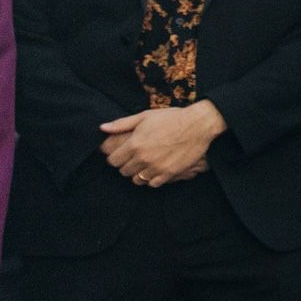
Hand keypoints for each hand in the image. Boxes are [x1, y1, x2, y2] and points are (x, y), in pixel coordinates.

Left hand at [100, 103, 224, 185]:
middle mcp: (143, 158)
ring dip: (138, 173)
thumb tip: (102, 128)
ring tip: (145, 165)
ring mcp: (156, 167)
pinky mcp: (169, 173)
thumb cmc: (171, 118)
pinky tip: (156, 169)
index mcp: (134, 144)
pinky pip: (153, 184)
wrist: (198, 125)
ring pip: (137, 180)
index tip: (122, 154)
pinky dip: (152, 179)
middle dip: (126, 165)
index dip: (116, 157)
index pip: (113, 161)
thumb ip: (122, 124)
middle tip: (135, 158)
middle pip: (124, 171)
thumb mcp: (145, 116)